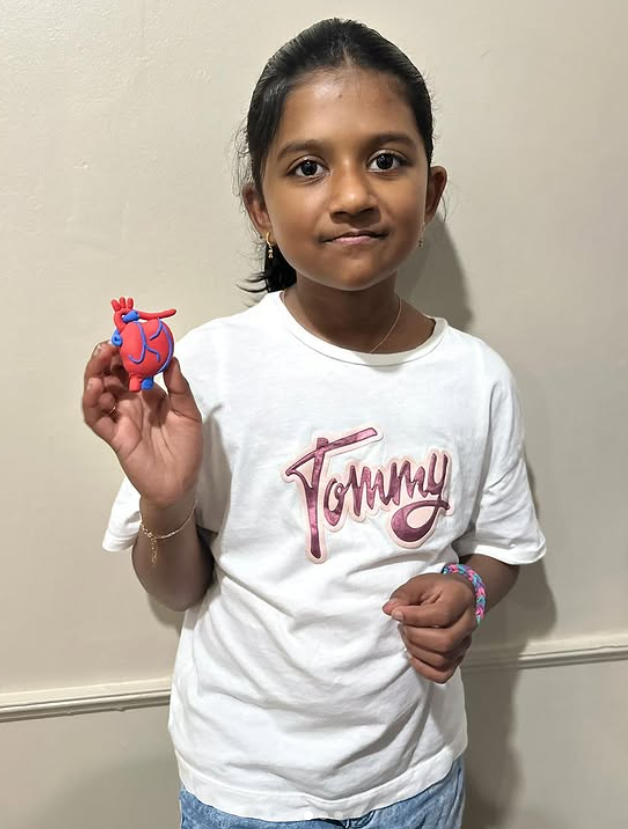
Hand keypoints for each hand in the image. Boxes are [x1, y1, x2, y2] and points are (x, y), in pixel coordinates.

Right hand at [82, 341, 202, 506]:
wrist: (181, 482)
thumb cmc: (186, 447)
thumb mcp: (188, 412)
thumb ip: (179, 387)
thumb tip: (172, 359)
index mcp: (148, 393)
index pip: (131, 366)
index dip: (127, 351)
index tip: (128, 336)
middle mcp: (130, 402)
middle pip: (110, 375)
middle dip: (107, 357)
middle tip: (109, 345)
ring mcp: (120, 418)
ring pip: (98, 392)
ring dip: (95, 374)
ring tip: (101, 359)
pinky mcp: (114, 436)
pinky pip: (97, 418)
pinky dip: (92, 402)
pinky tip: (97, 388)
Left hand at [382, 573, 477, 683]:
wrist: (455, 595)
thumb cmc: (437, 589)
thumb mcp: (419, 584)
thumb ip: (404, 595)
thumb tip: (390, 609)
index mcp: (460, 598)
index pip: (441, 614)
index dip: (415, 617)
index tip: (397, 613)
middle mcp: (468, 622)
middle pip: (444, 641)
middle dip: (415, 636)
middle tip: (403, 626)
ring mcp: (465, 642)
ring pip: (442, 659)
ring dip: (416, 650)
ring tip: (407, 635)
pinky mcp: (458, 657)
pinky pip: (443, 674)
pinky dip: (423, 668)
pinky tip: (412, 654)